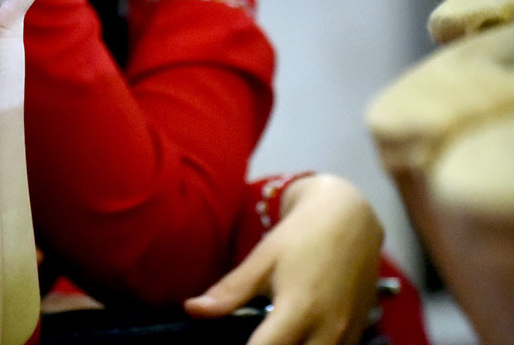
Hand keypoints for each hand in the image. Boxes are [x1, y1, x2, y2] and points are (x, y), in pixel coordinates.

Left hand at [185, 174, 383, 344]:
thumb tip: (192, 309)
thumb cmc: (301, 236)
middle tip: (254, 337)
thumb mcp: (262, 260)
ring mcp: (348, 336)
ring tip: (271, 334)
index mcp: (298, 311)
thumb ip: (229, 292)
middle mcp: (328, 331)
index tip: (233, 341)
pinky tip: (297, 336)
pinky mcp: (359, 334)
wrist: (350, 219)